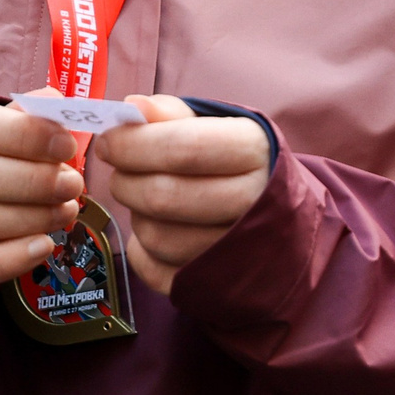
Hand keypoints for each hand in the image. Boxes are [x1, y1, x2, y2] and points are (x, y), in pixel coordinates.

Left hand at [100, 96, 272, 292]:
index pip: (182, 149)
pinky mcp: (218, 287)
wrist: (286, 220)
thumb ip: (174, 115)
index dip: (133, 145)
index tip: (108, 141)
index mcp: (255, 152)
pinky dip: (142, 252)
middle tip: (120, 171)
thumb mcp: (220, 128)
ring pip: (157, 238)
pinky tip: (154, 230)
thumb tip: (131, 107)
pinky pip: (156, 272)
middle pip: (164, 197)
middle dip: (126, 181)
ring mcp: (238, 251)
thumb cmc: (241, 165)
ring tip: (143, 199)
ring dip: (135, 216)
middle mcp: (253, 203)